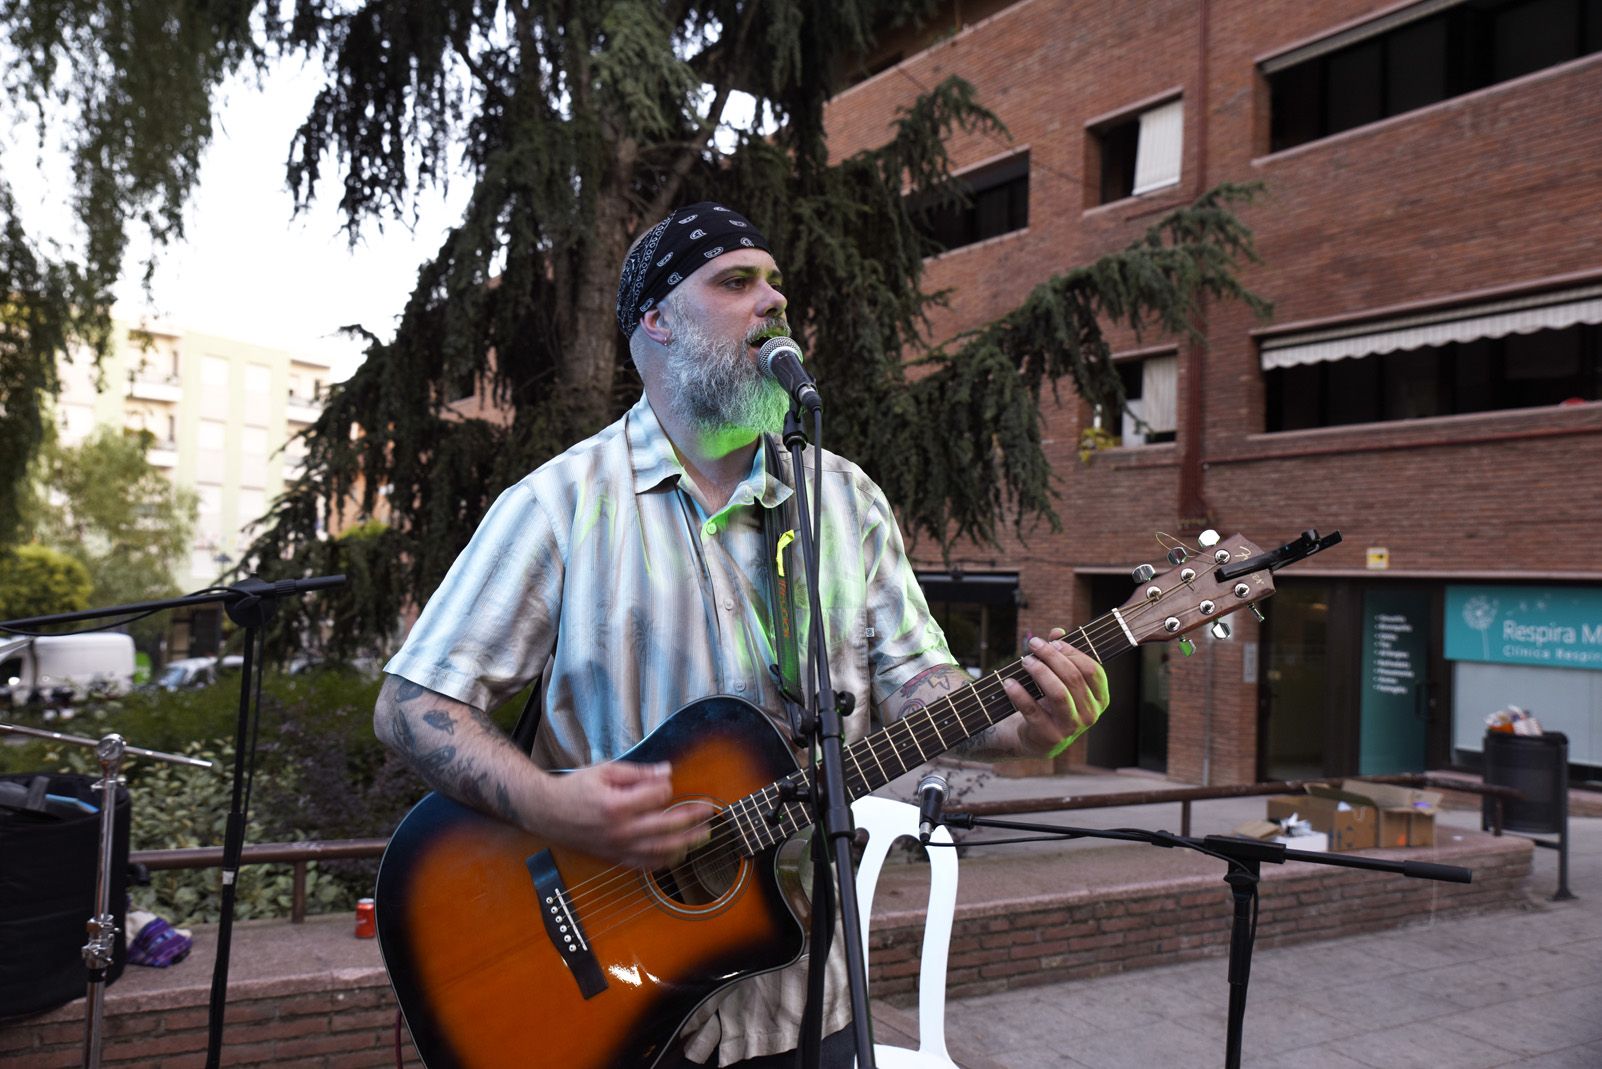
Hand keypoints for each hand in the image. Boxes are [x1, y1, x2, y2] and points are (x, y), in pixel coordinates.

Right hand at [531, 760, 706, 870]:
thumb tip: (667, 772)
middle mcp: (620, 830)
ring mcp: (618, 848)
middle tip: (709, 811)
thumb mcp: (605, 771)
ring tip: (704, 835)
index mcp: (616, 805)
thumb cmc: (576, 788)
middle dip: (692, 818)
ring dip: (686, 843)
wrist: (547, 812)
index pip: (657, 796)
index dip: (666, 787)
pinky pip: (645, 865)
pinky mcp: (615, 858)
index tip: (666, 781)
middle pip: (666, 826)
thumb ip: (638, 773)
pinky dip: (665, 861)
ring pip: (660, 850)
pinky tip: (679, 853)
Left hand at [1001, 627, 1109, 754]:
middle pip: (1073, 678)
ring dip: (1039, 672)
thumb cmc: (1051, 701)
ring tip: (1025, 661)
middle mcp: (1090, 715)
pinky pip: (1033, 710)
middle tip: (1033, 645)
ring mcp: (1071, 728)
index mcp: (1100, 698)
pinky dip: (1019, 694)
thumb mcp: (1059, 679)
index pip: (1093, 670)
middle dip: (1051, 657)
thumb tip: (1057, 631)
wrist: (1036, 738)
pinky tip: (1008, 682)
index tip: (1053, 643)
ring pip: (1058, 693)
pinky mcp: (1049, 737)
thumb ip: (1060, 654)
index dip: (1073, 652)